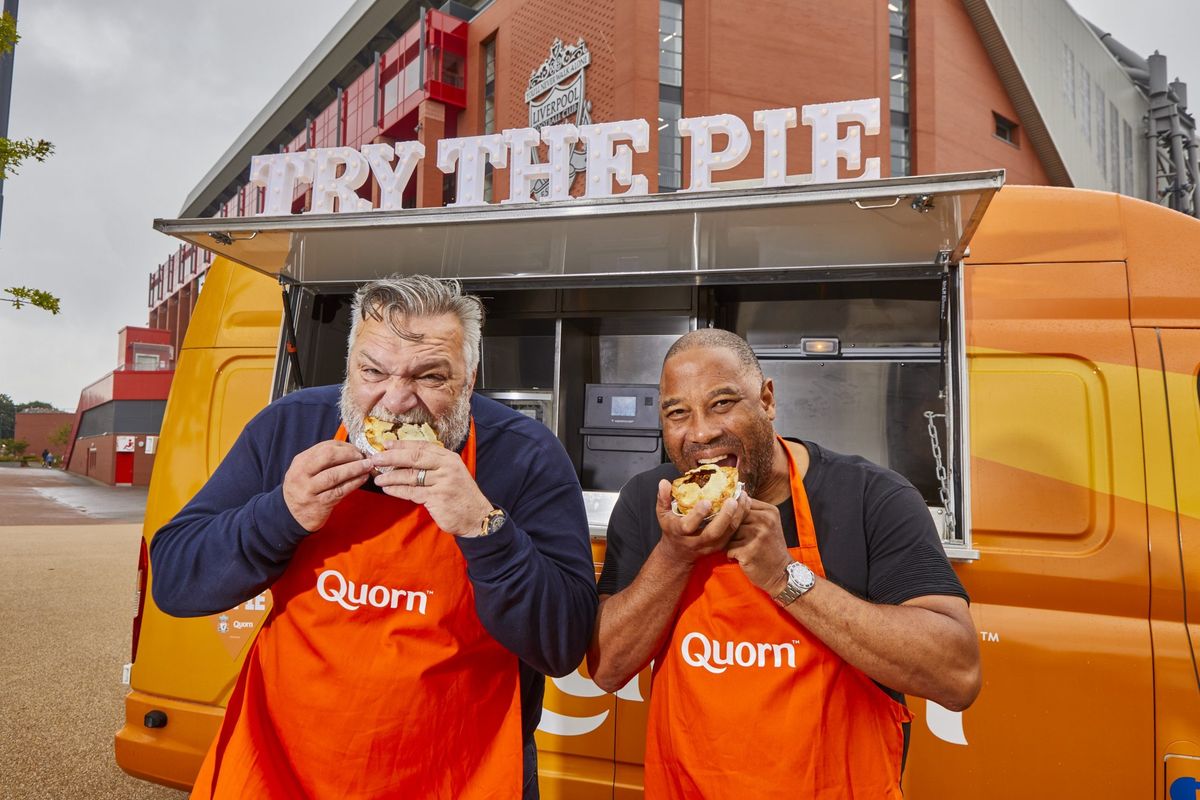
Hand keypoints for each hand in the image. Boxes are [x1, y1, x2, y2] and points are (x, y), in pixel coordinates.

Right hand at [283, 440, 375, 531]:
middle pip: (328, 456)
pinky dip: (354, 483)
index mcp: (300, 461)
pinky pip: (340, 490)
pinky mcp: (319, 503)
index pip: (324, 447)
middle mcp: (302, 474)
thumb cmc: (305, 489)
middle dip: (349, 454)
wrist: (292, 516)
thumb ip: (323, 460)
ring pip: (334, 474)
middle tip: (363, 457)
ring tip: (368, 466)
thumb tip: (351, 450)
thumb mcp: (306, 471)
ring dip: (355, 468)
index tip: (357, 449)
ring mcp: (309, 489)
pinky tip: (363, 478)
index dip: (344, 446)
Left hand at [370, 440, 492, 536]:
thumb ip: (434, 464)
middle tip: (375, 459)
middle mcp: (447, 467)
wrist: (476, 516)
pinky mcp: (437, 498)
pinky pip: (411, 492)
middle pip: (414, 458)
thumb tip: (405, 458)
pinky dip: (397, 490)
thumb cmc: (460, 495)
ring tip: (378, 479)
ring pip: (410, 476)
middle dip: (392, 457)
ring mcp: (442, 482)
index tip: (386, 444)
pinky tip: (388, 490)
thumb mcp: (452, 473)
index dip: (402, 444)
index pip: (422, 446)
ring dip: (391, 477)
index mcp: (449, 457)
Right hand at [654, 481, 749, 566]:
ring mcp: (711, 545)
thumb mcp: (662, 514)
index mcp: (680, 532)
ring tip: (743, 497)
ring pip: (728, 533)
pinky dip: (742, 518)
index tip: (707, 501)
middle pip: (714, 533)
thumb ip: (663, 498)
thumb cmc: (671, 528)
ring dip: (738, 516)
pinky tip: (746, 503)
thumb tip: (664, 482)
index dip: (698, 515)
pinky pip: (735, 532)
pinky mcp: (721, 545)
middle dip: (725, 517)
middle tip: (733, 500)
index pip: (689, 526)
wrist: (679, 553)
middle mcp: (696, 541)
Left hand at [725, 499, 791, 594]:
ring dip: (729, 542)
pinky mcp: (749, 551)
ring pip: (729, 532)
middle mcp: (765, 521)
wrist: (781, 573)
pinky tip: (740, 557)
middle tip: (736, 539)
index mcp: (769, 511)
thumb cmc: (770, 548)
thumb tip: (728, 501)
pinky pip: (728, 547)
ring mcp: (757, 536)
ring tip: (739, 548)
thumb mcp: (768, 524)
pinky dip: (731, 554)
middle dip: (730, 529)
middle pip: (734, 517)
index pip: (742, 503)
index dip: (734, 513)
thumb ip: (752, 512)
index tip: (738, 524)